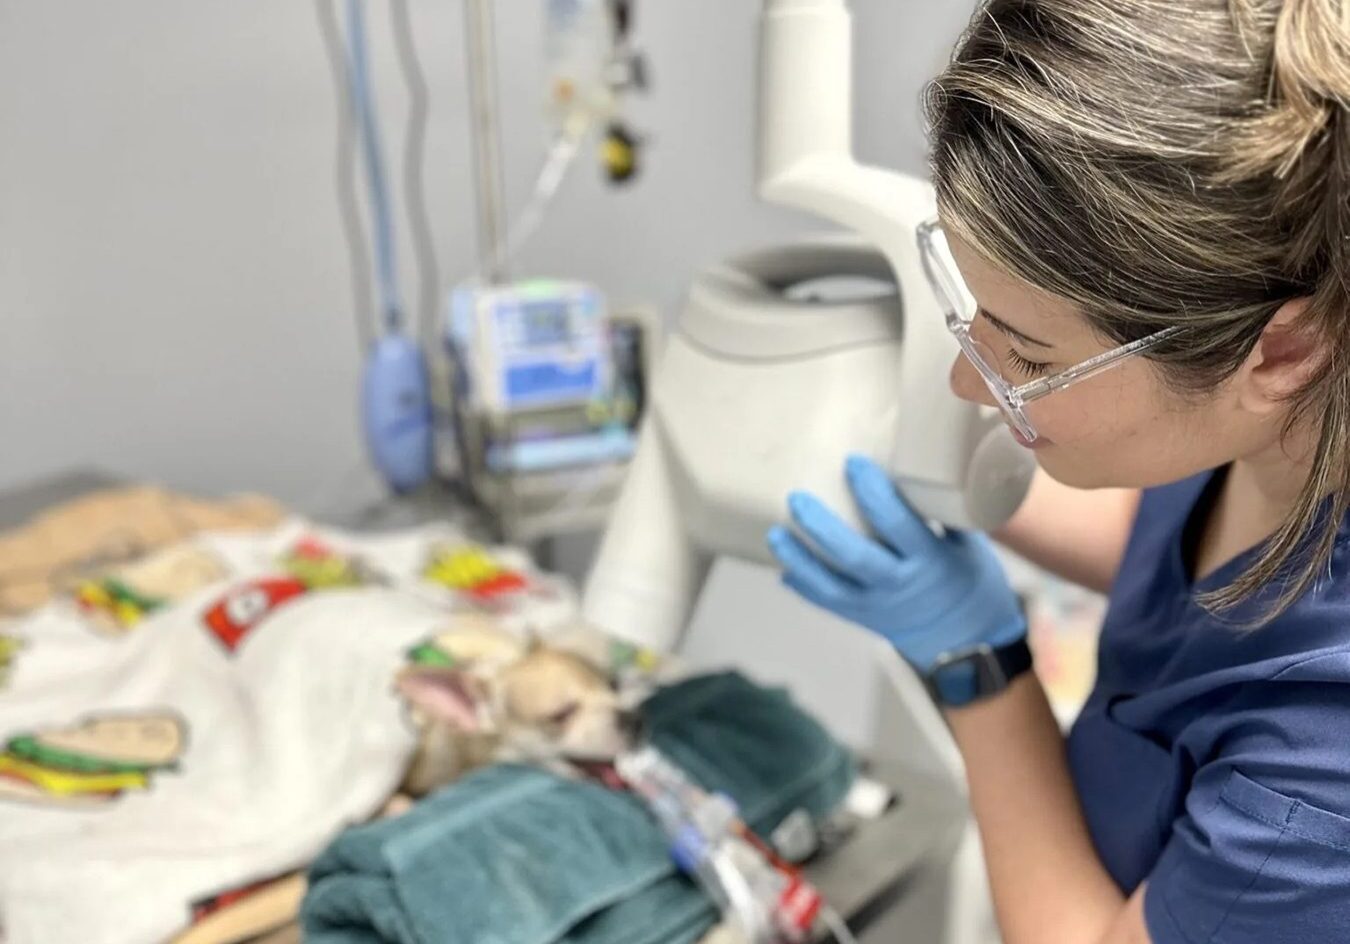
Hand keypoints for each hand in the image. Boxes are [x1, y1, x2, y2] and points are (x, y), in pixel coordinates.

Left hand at [767, 455, 1025, 670]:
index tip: (853, 462)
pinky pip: (829, 604)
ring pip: (831, 585)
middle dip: (822, 527)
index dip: (873, 492)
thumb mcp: (970, 545)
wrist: (968, 640)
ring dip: (800, 559)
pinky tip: (782, 568)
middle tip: (796, 497)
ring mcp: (877, 606)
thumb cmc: (969, 579)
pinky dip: (805, 587)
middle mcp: (900, 585)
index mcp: (931, 560)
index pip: (897, 523)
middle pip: (854, 556)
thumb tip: (919, 464)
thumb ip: (943, 513)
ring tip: (775, 533)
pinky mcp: (862, 619)